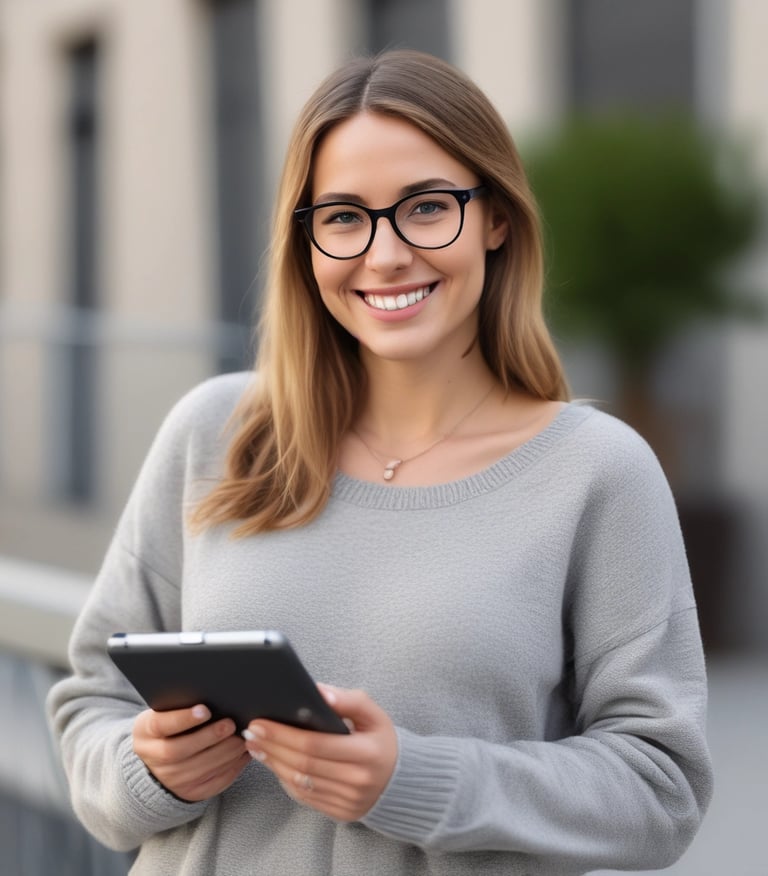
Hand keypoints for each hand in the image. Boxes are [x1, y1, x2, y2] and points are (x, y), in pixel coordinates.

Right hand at [133, 705, 250, 801]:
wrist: (158, 760)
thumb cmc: (169, 727)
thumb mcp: (164, 714)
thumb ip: (180, 706)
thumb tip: (213, 693)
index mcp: (145, 733)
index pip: (161, 725)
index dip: (183, 718)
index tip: (205, 709)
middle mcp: (154, 758)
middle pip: (180, 751)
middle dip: (209, 737)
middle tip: (231, 724)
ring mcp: (170, 780)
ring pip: (200, 769)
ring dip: (225, 753)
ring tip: (241, 738)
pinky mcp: (189, 793)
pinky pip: (213, 784)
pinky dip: (232, 769)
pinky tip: (243, 754)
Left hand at [242, 685, 397, 821]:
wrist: (402, 780)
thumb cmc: (382, 740)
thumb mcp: (374, 714)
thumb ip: (348, 700)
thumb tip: (318, 692)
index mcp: (367, 752)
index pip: (315, 745)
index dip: (283, 734)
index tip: (261, 722)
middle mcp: (358, 780)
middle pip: (303, 764)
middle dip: (272, 747)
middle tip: (251, 732)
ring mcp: (348, 801)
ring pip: (300, 783)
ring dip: (273, 763)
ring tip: (257, 746)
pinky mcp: (341, 813)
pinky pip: (305, 797)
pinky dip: (285, 780)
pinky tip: (275, 764)